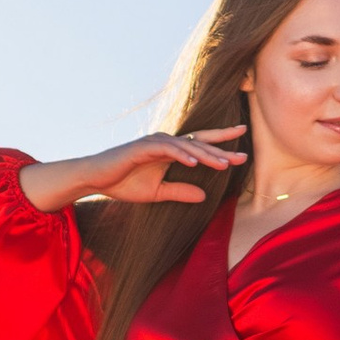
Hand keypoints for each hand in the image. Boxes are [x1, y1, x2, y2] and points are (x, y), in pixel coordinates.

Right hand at [20, 129, 245, 211]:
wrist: (95, 179)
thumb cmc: (124, 183)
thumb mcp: (158, 193)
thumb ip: (180, 192)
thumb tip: (204, 196)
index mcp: (170, 152)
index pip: (201, 146)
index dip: (221, 146)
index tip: (243, 151)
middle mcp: (165, 143)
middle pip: (199, 143)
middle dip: (222, 148)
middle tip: (243, 155)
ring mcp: (154, 143)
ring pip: (186, 146)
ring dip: (205, 154)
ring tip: (224, 164)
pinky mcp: (142, 147)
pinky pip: (166, 149)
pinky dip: (181, 154)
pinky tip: (194, 162)